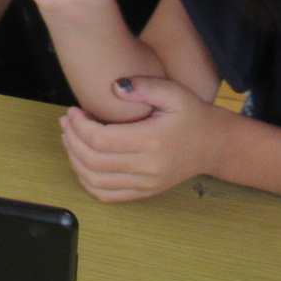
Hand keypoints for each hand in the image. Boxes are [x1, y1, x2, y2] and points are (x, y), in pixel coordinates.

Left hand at [59, 77, 229, 199]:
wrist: (215, 144)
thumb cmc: (193, 115)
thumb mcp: (174, 92)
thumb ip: (144, 85)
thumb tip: (114, 86)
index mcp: (152, 142)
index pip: (101, 140)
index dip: (79, 125)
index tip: (73, 111)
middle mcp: (148, 168)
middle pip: (93, 161)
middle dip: (72, 140)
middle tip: (66, 121)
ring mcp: (146, 184)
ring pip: (95, 181)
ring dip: (74, 160)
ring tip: (69, 139)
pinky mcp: (145, 192)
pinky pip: (107, 195)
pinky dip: (87, 182)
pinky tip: (81, 162)